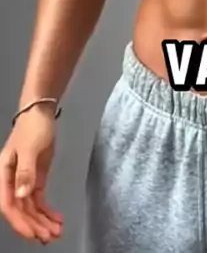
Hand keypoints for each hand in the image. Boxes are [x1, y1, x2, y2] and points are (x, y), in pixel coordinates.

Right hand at [0, 106, 63, 243]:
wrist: (41, 112)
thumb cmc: (32, 127)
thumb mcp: (29, 148)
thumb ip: (26, 171)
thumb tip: (22, 195)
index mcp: (3, 175)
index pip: (8, 204)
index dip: (19, 221)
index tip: (33, 233)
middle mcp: (11, 181)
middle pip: (21, 209)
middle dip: (34, 225)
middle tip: (50, 237)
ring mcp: (24, 181)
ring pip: (30, 208)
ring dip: (42, 221)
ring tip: (57, 232)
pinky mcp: (35, 179)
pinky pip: (38, 200)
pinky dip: (47, 211)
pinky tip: (57, 219)